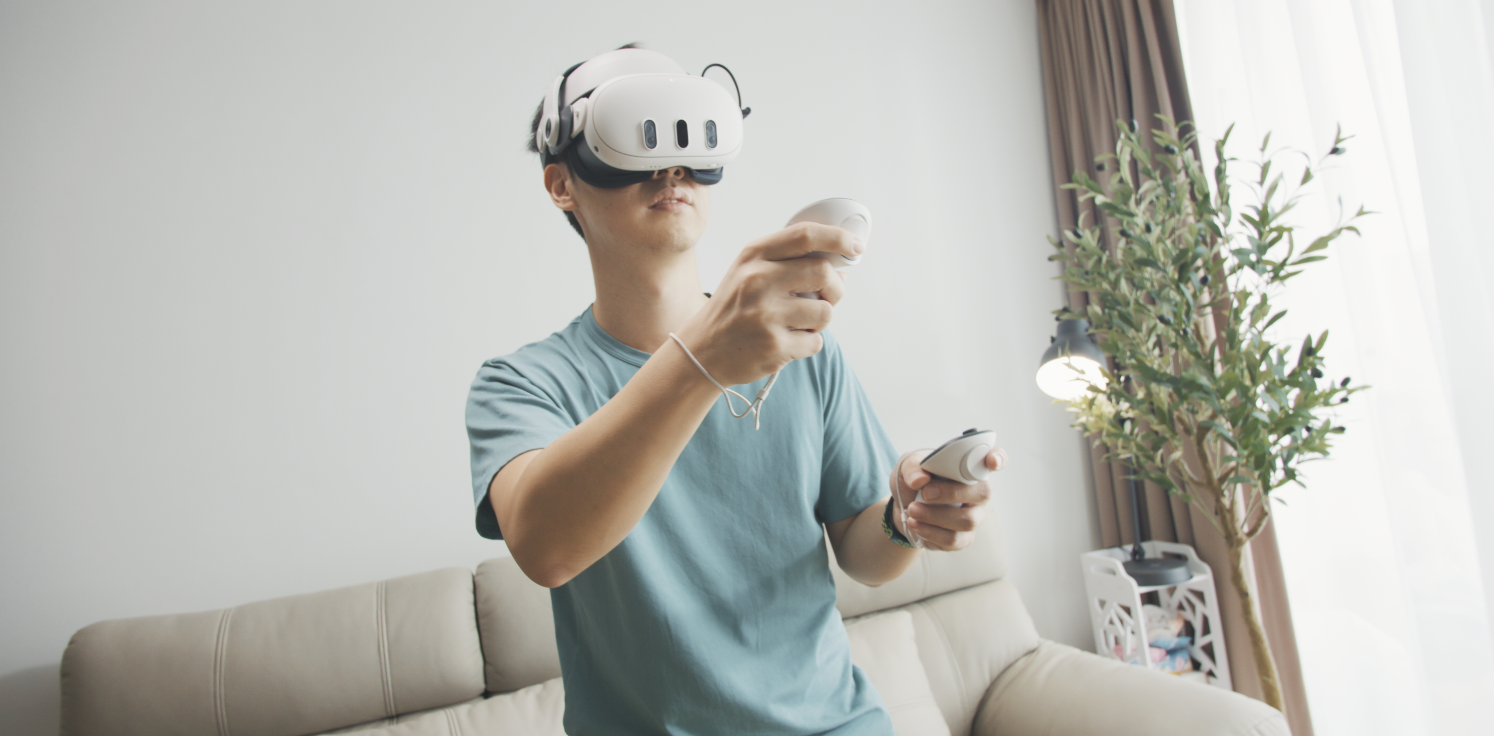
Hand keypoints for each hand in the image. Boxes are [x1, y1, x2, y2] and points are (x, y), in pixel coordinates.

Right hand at [673, 222, 863, 385]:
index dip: (838, 238)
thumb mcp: (749, 271)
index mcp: (754, 256)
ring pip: (825, 311)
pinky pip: (815, 341)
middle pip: (824, 273)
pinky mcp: (774, 346)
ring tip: (799, 323)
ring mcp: (765, 315)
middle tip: (829, 295)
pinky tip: (787, 341)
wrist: (703, 350)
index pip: (805, 235)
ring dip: (820, 320)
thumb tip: (839, 262)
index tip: (855, 246)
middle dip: (836, 287)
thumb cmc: (734, 308)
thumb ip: (788, 260)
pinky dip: (808, 343)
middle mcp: (758, 281)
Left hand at [890, 445, 1008, 550]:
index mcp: (969, 468)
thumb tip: (920, 479)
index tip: (991, 461)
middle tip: (925, 493)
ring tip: (912, 511)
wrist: (903, 510)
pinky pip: (954, 539)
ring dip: (935, 516)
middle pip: (983, 493)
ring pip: (967, 520)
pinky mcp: (964, 538)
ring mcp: (974, 516)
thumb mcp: (907, 467)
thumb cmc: (913, 483)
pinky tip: (916, 525)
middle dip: (952, 493)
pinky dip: (931, 533)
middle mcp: (978, 492)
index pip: (995, 458)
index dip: (998, 459)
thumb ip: (912, 467)